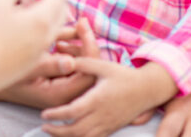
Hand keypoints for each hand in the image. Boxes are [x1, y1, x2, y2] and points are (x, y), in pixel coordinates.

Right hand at [0, 18, 100, 108]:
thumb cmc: (2, 68)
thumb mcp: (26, 67)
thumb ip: (51, 65)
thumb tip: (72, 60)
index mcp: (59, 94)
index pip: (88, 71)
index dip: (90, 47)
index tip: (83, 25)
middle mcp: (62, 92)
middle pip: (87, 66)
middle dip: (85, 42)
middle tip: (81, 22)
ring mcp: (58, 83)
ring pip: (78, 61)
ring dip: (77, 43)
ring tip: (68, 27)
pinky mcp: (52, 75)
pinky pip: (68, 59)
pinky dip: (67, 46)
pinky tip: (60, 36)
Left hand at [39, 60, 176, 136]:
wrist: (146, 89)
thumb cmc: (123, 75)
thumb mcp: (102, 65)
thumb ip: (83, 62)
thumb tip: (64, 60)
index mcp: (97, 99)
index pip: (72, 112)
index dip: (56, 115)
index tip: (44, 114)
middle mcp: (102, 115)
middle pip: (76, 130)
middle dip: (57, 131)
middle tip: (44, 125)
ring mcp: (108, 124)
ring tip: (53, 131)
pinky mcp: (112, 128)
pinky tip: (71, 135)